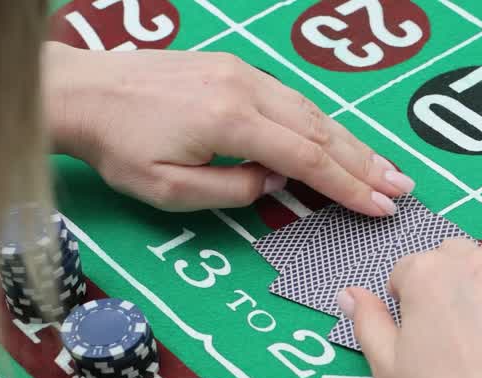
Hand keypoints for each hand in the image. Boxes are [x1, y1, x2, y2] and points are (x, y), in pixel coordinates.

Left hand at [42, 43, 413, 214]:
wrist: (81, 91)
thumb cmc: (118, 146)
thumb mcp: (170, 189)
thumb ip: (232, 191)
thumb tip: (274, 185)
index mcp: (232, 122)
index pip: (307, 159)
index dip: (348, 186)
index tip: (379, 206)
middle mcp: (245, 89)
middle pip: (321, 130)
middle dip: (365, 163)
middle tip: (400, 188)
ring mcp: (241, 72)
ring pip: (310, 109)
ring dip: (349, 141)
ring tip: (380, 169)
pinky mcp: (231, 67)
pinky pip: (289, 98)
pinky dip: (319, 123)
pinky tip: (335, 140)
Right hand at [340, 237, 481, 377]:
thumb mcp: (386, 367)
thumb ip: (368, 322)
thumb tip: (349, 293)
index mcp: (427, 274)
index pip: (408, 270)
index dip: (407, 301)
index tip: (416, 332)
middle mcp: (475, 265)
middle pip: (456, 253)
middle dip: (450, 279)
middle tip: (451, 326)